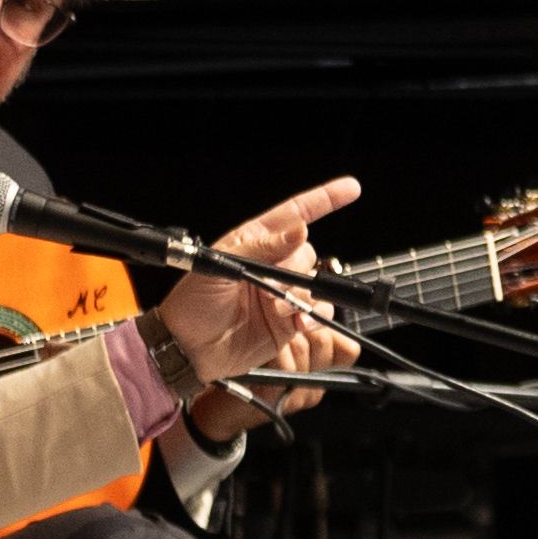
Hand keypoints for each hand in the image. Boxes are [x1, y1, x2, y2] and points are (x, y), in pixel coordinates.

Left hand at [155, 178, 366, 438]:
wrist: (186, 350)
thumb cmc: (191, 304)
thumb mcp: (218, 267)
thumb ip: (261, 248)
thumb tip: (299, 229)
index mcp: (255, 241)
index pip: (295, 213)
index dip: (324, 199)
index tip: (351, 188)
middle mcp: (272, 265)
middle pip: (307, 253)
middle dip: (298, 268)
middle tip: (274, 287)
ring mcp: (281, 294)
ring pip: (314, 284)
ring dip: (303, 296)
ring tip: (279, 310)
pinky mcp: (287, 322)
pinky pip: (316, 313)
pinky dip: (312, 316)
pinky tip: (295, 322)